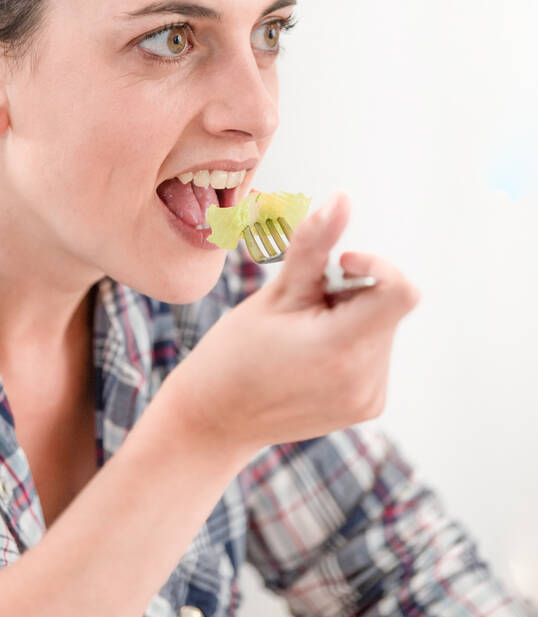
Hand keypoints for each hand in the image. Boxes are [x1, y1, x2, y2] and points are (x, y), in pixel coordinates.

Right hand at [164, 191, 420, 455]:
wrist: (215, 419)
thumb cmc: (235, 353)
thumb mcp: (275, 293)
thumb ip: (315, 244)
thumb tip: (342, 197)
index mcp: (343, 349)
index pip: (400, 290)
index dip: (374, 264)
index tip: (338, 264)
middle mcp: (366, 378)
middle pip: (387, 304)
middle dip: (351, 291)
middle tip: (304, 305)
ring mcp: (369, 398)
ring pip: (381, 326)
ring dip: (350, 316)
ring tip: (302, 333)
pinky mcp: (368, 405)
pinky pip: (375, 352)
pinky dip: (350, 341)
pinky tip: (310, 354)